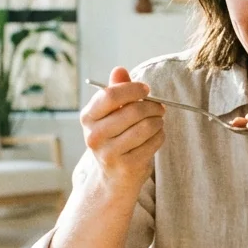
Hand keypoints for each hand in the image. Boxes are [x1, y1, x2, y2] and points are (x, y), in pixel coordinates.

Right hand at [81, 67, 165, 186]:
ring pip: (146, 127)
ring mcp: (109, 153)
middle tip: (160, 107)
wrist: (113, 177)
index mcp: (88, 117)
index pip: (110, 96)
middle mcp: (94, 136)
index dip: (133, 89)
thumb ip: (116, 91)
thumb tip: (119, 70)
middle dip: (152, 106)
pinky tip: (155, 137)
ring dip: (158, 121)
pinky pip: (153, 142)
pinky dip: (160, 136)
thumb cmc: (115, 138)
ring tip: (157, 122)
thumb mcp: (111, 114)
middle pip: (132, 111)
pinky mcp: (126, 166)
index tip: (146, 90)